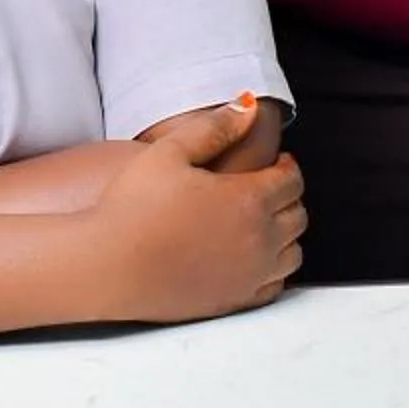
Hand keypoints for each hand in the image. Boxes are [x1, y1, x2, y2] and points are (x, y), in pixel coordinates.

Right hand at [90, 96, 306, 324]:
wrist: (110, 266)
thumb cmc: (134, 207)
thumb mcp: (169, 152)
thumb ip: (214, 127)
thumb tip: (247, 108)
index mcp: (248, 199)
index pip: (291, 180)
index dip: (287, 166)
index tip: (276, 161)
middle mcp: (259, 240)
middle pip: (298, 215)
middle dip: (289, 196)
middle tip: (269, 187)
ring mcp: (250, 275)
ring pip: (294, 253)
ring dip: (286, 233)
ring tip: (263, 221)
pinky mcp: (236, 300)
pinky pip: (276, 286)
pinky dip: (275, 269)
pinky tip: (253, 259)